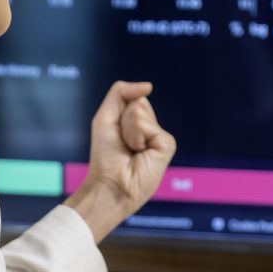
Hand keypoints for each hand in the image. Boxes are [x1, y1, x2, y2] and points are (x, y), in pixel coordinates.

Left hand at [63, 81, 176, 241]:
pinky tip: (139, 154)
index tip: (115, 135)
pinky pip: (146, 125)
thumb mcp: (106, 117)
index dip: (118, 113)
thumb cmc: (105, 156)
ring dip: (128, 130)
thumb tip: (149, 86)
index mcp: (139, 124)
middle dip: (123, 120)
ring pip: (141, 112)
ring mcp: (160, 137)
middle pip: (138, 102)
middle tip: (123, 143)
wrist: (110, 185)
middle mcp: (152, 129)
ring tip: (130, 150)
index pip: (134, 99)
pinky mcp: (167, 144)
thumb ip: (121, 93)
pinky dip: (136, 137)